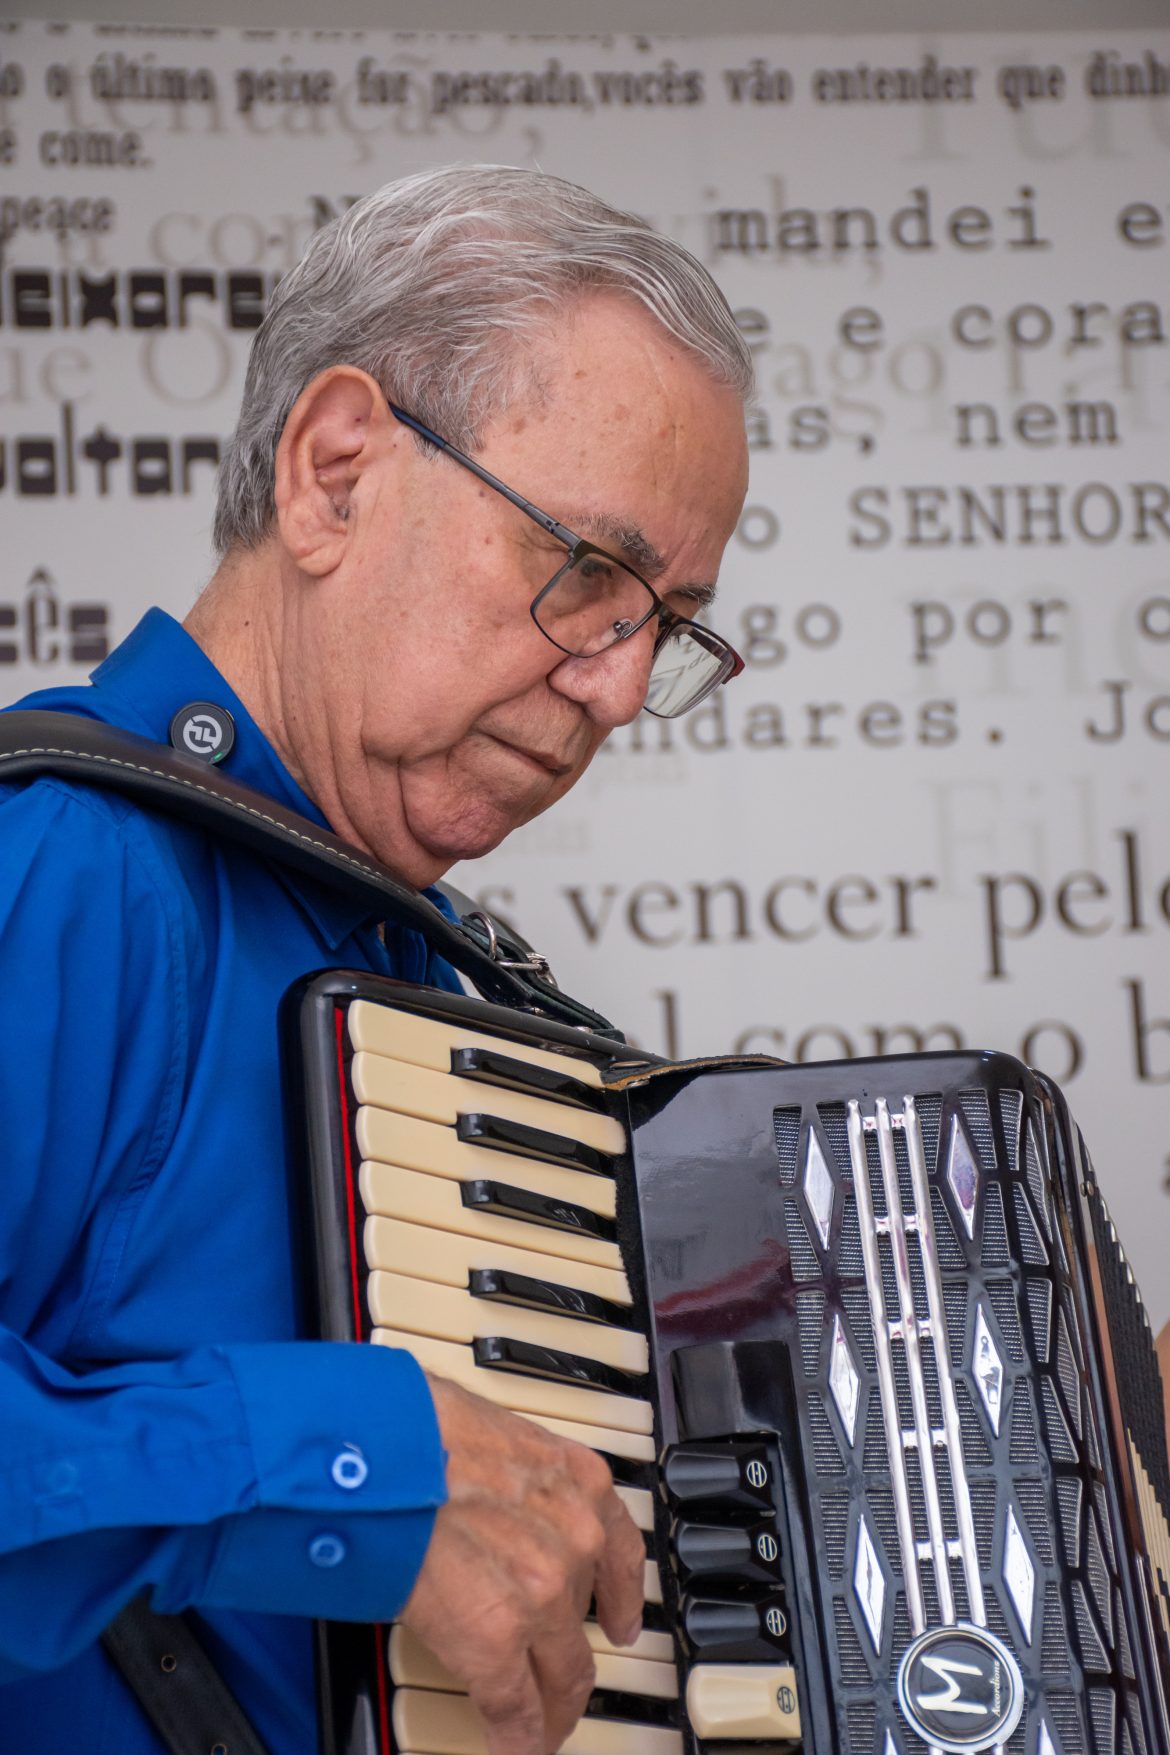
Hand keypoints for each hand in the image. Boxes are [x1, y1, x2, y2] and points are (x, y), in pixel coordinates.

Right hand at [399, 1373, 645, 1754]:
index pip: (619, 1554)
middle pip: (584, 1625)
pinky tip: (516, 1749)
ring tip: (542, 1726)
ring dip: (551, 1707)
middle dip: (573, 1661)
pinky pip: (515, 1710)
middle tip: (564, 1686)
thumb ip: (515, 1479)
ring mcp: (540, 1599)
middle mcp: (575, 1542)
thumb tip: (492, 1496)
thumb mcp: (498, 1436)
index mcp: (580, 1484)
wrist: (380, 1452)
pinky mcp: (495, 1645)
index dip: (620, 1599)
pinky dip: (517, 1739)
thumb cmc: (418, 1428)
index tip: (622, 1622)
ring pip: (560, 1676)